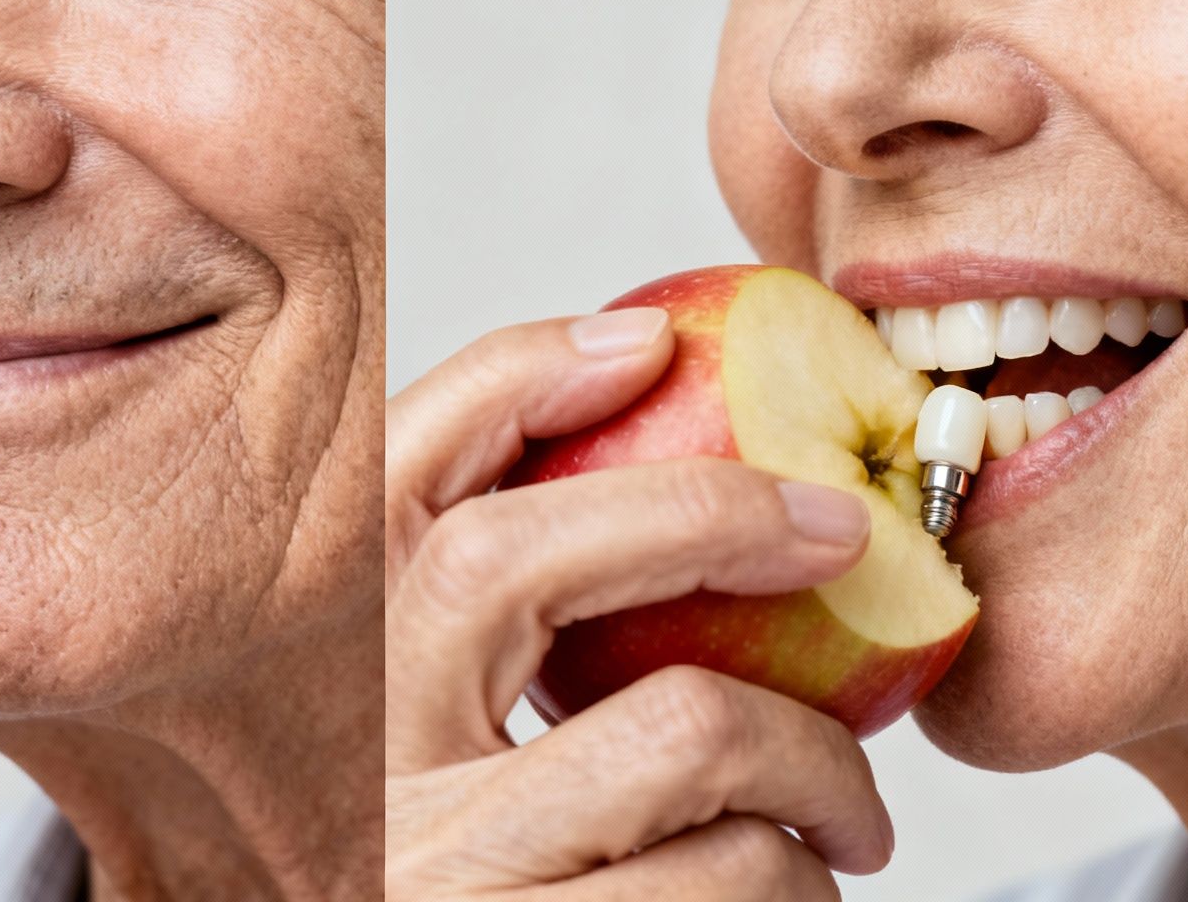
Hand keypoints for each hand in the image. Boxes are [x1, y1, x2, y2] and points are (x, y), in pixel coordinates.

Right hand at [386, 309, 895, 899]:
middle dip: (712, 513)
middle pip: (517, 559)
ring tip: (835, 825)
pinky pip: (733, 887)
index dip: (511, 375)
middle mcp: (360, 763)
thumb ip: (496, 640)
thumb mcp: (443, 761)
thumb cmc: (470, 896)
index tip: (645, 341)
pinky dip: (802, 888)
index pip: (383, 476)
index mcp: (338, 682)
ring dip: (814, 772)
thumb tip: (637, 416)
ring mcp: (442, 875)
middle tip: (849, 537)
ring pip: (687, 736)